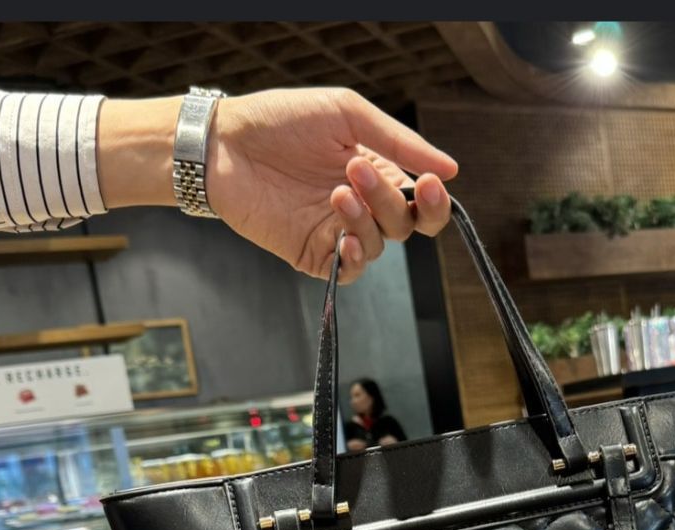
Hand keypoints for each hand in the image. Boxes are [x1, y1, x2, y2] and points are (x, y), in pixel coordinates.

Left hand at [208, 87, 456, 280]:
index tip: (430, 185)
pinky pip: (348, 270)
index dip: (434, 203)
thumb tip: (450, 169)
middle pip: (405, 225)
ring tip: (337, 192)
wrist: (224, 144)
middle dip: (389, 202)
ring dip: (366, 222)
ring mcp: (338, 232)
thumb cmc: (281, 120)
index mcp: (378, 174)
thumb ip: (398, 141)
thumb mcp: (346, 114)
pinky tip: (342, 238)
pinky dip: (353, 259)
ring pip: (379, 246)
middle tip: (355, 171)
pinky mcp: (313, 254)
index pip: (422, 204)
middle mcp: (363, 207)